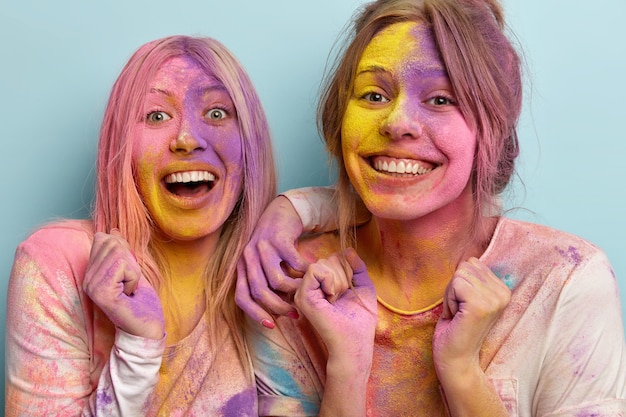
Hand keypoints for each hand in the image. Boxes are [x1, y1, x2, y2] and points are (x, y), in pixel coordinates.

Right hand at [84, 230, 164, 339]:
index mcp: (91, 273)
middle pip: (111, 243)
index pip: (102, 238)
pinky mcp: (101, 292)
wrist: (147, 328)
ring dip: (133, 271)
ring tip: (129, 290)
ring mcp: (91, 286)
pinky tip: (129, 295)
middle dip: (130, 260)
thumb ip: (122, 252)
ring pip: (118, 253)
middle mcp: (87, 279)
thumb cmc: (142, 302)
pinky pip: (123, 266)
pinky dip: (134, 278)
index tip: (128, 273)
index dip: (123, 249)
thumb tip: (113, 231)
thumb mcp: (132, 269)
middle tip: (130, 283)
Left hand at [236, 196, 310, 326]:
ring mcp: (262, 246)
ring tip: (305, 292)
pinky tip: (312, 273)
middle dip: (278, 307)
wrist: (282, 211)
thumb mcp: (266, 264)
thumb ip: (267, 284)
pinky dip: (305, 273)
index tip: (272, 325)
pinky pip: (293, 265)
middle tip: (294, 313)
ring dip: (294, 291)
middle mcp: (248, 257)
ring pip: (277, 281)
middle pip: (259, 292)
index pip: (241, 297)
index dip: (254, 314)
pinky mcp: (279, 239)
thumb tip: (276, 312)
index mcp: (242, 266)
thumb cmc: (276, 245)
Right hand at [294, 249, 376, 359]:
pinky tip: (332, 296)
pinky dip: (329, 279)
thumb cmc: (360, 320)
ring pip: (322, 263)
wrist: (354, 343)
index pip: (333, 258)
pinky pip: (315, 270)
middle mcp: (311, 286)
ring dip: (338, 279)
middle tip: (343, 296)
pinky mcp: (303, 296)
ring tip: (337, 298)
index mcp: (323, 284)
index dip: (347, 269)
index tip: (350, 289)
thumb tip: (348, 249)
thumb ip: (357, 267)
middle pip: (327, 258)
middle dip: (343, 274)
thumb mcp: (363, 286)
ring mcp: (304, 291)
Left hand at [433, 257, 509, 381]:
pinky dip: (449, 301)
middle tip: (460, 312)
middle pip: (465, 266)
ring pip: (459, 275)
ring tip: (459, 315)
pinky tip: (457, 318)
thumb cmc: (457, 328)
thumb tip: (470, 258)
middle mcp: (504, 293)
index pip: (472, 263)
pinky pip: (455, 284)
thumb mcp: (468, 297)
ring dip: (451, 296)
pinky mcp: (481, 306)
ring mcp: (494, 299)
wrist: (456, 360)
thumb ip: (473, 278)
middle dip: (454, 288)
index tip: (464, 306)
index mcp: (503, 290)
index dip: (460, 283)